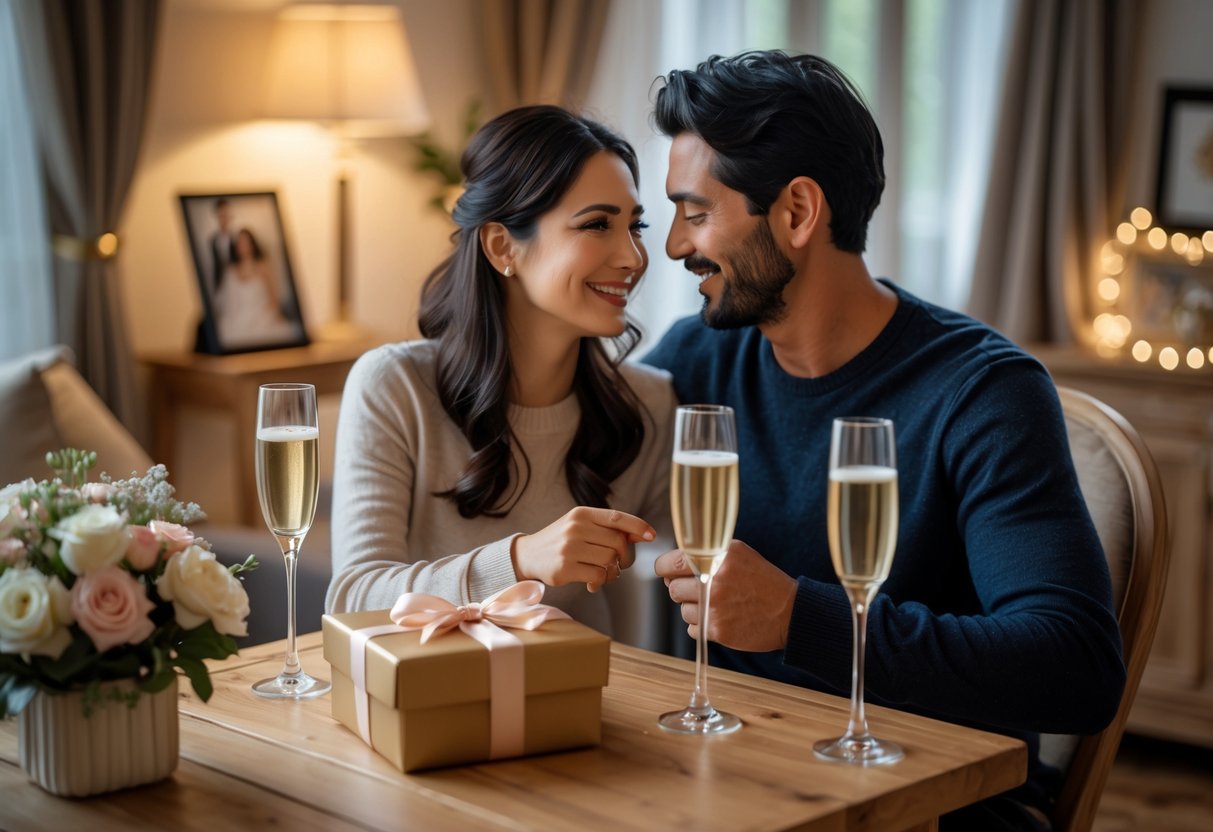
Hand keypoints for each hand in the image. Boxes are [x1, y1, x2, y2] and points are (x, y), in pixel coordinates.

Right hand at [512, 507, 655, 592]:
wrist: (527, 555)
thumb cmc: (561, 541)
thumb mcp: (581, 527)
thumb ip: (607, 529)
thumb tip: (640, 535)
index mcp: (582, 514)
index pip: (617, 517)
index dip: (638, 526)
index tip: (652, 535)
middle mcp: (575, 527)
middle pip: (618, 543)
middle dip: (624, 557)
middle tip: (619, 564)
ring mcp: (569, 548)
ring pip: (609, 561)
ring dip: (612, 572)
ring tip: (603, 573)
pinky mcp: (564, 569)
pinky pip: (598, 576)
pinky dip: (600, 582)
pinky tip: (591, 583)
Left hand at [655, 540, 796, 651]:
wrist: (790, 612)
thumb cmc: (762, 581)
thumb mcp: (738, 554)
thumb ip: (706, 554)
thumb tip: (670, 568)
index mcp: (717, 556)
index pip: (671, 562)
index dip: (666, 569)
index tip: (668, 573)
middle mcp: (713, 579)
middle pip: (673, 588)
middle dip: (683, 590)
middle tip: (702, 591)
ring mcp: (714, 606)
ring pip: (682, 610)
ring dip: (694, 610)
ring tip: (719, 606)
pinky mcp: (717, 630)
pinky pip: (692, 629)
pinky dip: (702, 626)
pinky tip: (723, 619)